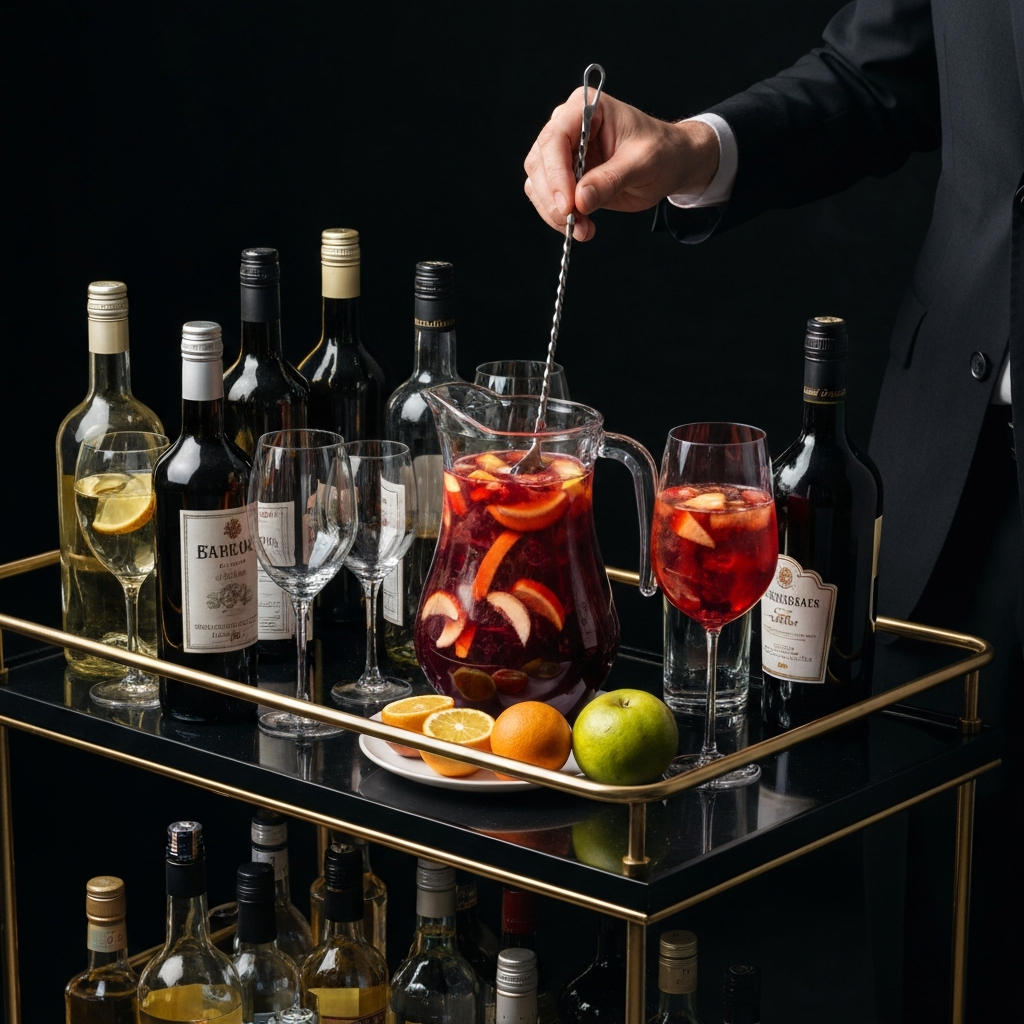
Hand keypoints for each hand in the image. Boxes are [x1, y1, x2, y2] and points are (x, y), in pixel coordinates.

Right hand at [524, 89, 720, 240]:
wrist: (670, 164)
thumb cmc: (661, 151)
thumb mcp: (643, 163)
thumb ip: (611, 179)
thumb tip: (579, 200)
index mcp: (586, 108)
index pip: (555, 138)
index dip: (556, 173)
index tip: (568, 204)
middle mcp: (568, 126)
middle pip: (540, 162)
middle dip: (553, 198)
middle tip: (574, 221)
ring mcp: (563, 153)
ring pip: (538, 183)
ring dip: (554, 212)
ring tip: (583, 228)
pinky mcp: (564, 177)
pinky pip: (547, 198)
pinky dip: (558, 217)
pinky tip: (582, 226)